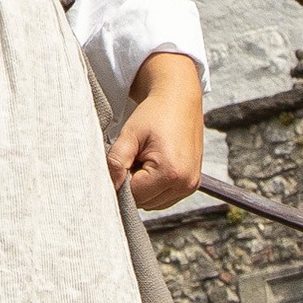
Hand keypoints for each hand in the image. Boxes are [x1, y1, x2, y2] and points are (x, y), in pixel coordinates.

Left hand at [108, 54, 206, 210]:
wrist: (179, 99)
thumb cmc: (154, 114)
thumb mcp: (129, 135)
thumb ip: (116, 163)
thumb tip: (109, 188)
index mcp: (170, 172)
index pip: (134, 195)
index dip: (121, 180)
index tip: (123, 160)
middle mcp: (185, 183)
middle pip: (145, 202)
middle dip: (133, 184)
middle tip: (134, 157)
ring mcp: (191, 185)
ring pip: (154, 203)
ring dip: (144, 187)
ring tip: (145, 159)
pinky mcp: (192, 184)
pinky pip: (165, 197)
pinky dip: (155, 186)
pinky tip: (154, 164)